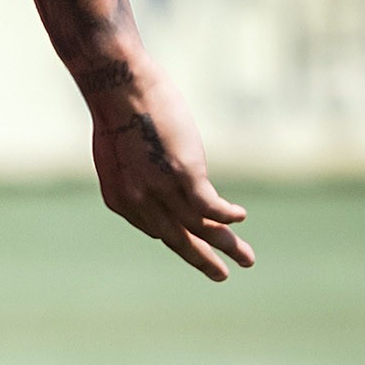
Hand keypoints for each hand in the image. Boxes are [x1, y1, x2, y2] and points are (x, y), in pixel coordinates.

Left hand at [88, 60, 253, 280]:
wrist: (117, 88)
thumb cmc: (117, 111)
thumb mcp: (120, 151)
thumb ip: (135, 173)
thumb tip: (154, 175)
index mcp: (120, 199)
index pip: (154, 229)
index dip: (176, 237)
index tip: (194, 241)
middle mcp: (139, 202)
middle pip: (178, 239)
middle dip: (203, 259)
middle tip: (221, 276)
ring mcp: (161, 189)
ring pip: (200, 229)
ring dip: (227, 245)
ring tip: (248, 258)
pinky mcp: (184, 173)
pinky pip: (210, 206)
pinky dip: (226, 216)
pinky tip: (241, 218)